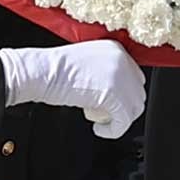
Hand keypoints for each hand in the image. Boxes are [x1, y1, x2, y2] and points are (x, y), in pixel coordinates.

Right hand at [0, 41, 145, 138]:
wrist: (42, 71)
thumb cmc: (54, 69)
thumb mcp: (87, 61)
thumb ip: (105, 71)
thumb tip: (116, 90)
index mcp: (116, 49)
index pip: (135, 76)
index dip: (124, 94)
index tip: (113, 103)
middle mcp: (122, 60)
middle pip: (138, 92)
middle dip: (123, 107)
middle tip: (105, 113)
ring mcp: (120, 77)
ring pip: (134, 108)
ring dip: (119, 119)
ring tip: (100, 120)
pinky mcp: (114, 95)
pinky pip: (123, 120)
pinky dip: (113, 130)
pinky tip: (99, 129)